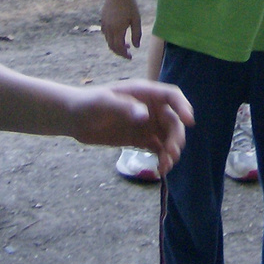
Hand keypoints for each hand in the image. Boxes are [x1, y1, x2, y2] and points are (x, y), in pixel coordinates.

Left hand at [69, 80, 193, 176]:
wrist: (73, 118)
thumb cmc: (87, 104)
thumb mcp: (103, 103)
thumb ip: (124, 107)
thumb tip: (145, 116)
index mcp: (144, 93)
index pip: (171, 96)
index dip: (183, 107)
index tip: (189, 121)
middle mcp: (149, 108)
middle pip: (173, 120)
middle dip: (176, 137)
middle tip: (172, 153)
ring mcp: (146, 124)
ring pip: (168, 137)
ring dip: (171, 151)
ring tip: (166, 166)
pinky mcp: (139, 139)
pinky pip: (157, 148)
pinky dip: (162, 158)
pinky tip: (160, 169)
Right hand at [99, 0, 141, 59]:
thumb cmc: (129, 4)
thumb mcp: (136, 19)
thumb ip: (136, 34)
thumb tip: (136, 47)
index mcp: (117, 29)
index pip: (119, 48)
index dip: (124, 54)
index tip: (130, 57)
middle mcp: (109, 28)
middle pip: (112, 46)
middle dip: (120, 52)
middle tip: (128, 53)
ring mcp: (104, 24)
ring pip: (108, 40)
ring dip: (116, 45)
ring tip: (126, 44)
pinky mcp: (102, 19)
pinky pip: (105, 33)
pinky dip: (111, 38)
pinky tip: (119, 35)